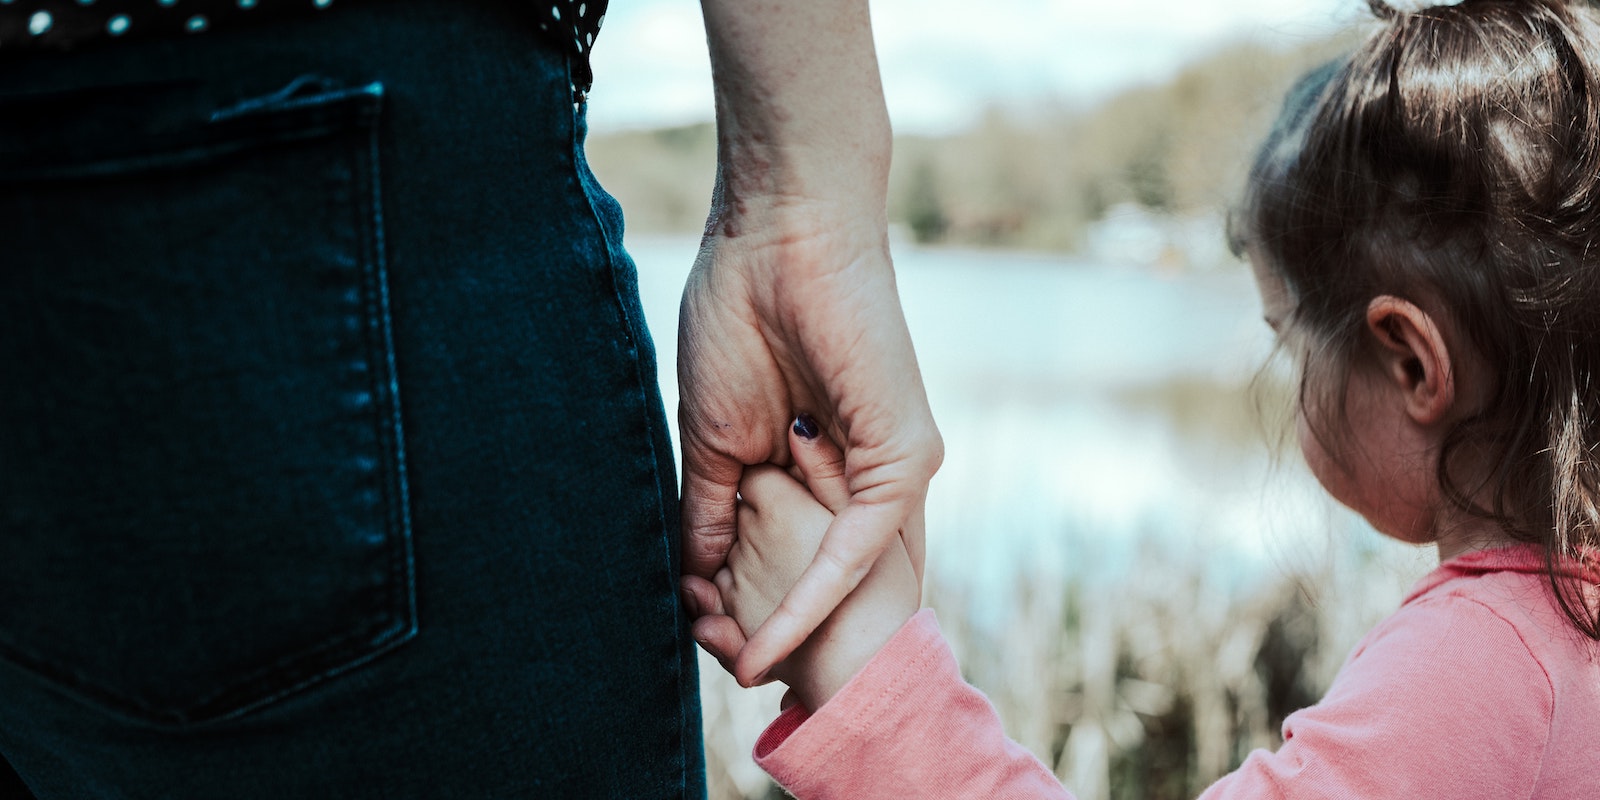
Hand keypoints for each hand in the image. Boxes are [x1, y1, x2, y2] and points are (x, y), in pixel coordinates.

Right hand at [683, 0, 941, 685]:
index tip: (705, 645)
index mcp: (827, 469)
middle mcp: (869, 477)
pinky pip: (858, 547)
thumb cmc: (738, 315)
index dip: (757, 609)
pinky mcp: (907, 457)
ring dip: (788, 630)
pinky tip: (763, 642)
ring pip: (847, 579)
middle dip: (775, 634)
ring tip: (734, 673)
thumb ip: (709, 512)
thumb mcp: (713, 439)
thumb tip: (693, 582)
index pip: (802, 562)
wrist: (773, 231)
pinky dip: (810, 599)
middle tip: (722, 675)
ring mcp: (896, 470)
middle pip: (830, 584)